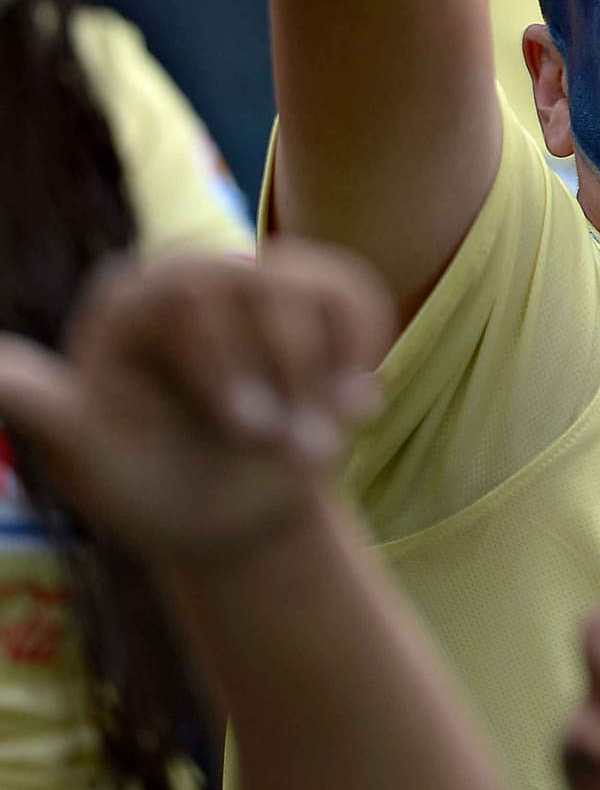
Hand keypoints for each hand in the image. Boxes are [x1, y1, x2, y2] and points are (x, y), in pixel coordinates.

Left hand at [0, 242, 393, 562]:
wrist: (233, 516)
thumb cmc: (154, 492)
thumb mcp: (95, 462)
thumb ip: (47, 410)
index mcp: (125, 304)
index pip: (187, 295)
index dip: (228, 363)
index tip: (250, 430)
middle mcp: (187, 273)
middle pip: (255, 286)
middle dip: (280, 375)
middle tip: (282, 447)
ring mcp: (254, 276)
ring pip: (310, 291)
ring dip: (324, 379)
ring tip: (314, 446)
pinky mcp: (311, 291)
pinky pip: (353, 295)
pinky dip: (361, 354)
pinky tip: (352, 404)